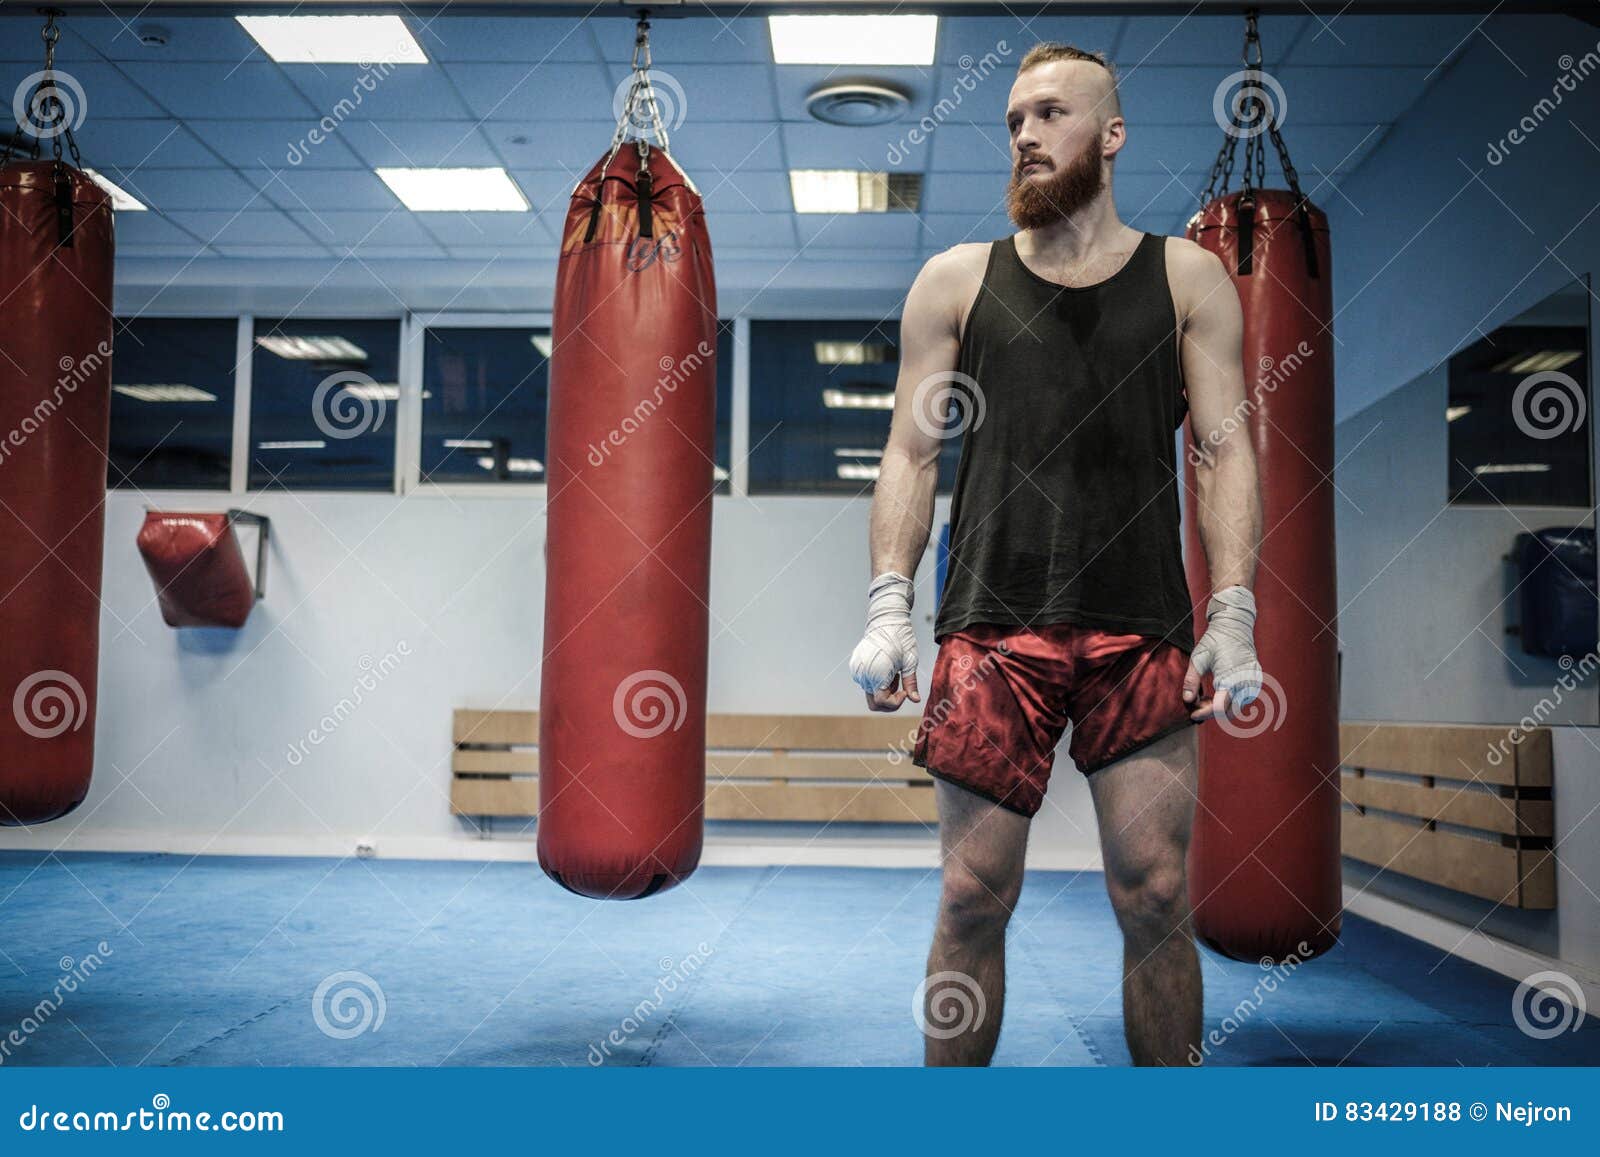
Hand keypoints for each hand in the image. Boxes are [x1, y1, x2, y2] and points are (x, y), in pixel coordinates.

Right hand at [849, 572, 919, 711]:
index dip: (895, 702)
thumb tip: (915, 700)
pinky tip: (885, 668)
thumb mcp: (909, 662)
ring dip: (882, 690)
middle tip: (900, 687)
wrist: (885, 620)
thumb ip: (911, 683)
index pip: (882, 702)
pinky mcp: (855, 666)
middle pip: (874, 702)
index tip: (904, 692)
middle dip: (888, 700)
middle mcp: (863, 674)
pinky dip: (876, 681)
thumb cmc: (900, 638)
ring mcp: (857, 670)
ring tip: (893, 673)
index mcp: (877, 674)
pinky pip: (865, 682)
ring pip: (870, 692)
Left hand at [1183, 585, 1262, 721]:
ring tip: (1206, 698)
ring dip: (1222, 708)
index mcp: (1229, 677)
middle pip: (1229, 711)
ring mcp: (1253, 680)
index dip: (1204, 714)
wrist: (1235, 626)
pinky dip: (1231, 701)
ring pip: (1238, 706)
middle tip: (1197, 705)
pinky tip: (1218, 693)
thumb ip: (1191, 681)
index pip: (1219, 707)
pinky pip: (1245, 698)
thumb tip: (1187, 700)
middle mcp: (1245, 681)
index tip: (1193, 715)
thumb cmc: (1215, 640)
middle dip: (1211, 712)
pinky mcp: (1256, 679)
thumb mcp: (1198, 659)